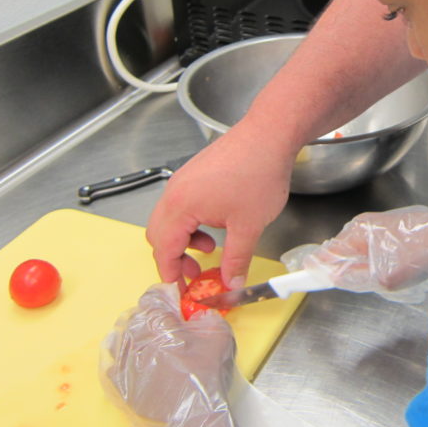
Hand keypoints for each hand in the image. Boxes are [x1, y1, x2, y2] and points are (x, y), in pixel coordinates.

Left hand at [104, 283, 265, 426]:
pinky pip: (108, 357)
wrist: (191, 420)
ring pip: (121, 333)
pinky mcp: (114, 382)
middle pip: (137, 313)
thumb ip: (206, 315)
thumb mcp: (220, 335)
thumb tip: (196, 314)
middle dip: (152, 314)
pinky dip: (117, 350)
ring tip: (150, 340)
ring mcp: (120, 359)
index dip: (167, 296)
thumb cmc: (206, 376)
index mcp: (157, 320)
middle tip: (169, 325)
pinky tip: (128, 352)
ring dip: (135, 331)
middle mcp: (133, 335)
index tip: (176, 303)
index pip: (154, 295)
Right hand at [146, 120, 296, 288]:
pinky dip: (191, 223)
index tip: (182, 291)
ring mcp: (183, 180)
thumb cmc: (258, 174)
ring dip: (184, 240)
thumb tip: (231, 283)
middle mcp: (174, 192)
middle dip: (173, 258)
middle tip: (194, 275)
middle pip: (158, 235)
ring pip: (169, 219)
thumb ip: (236, 259)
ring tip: (210, 250)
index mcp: (180, 207)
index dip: (170, 274)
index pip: (163, 250)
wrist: (269, 135)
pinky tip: (216, 226)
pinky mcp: (194, 173)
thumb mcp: (248, 226)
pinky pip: (181, 205)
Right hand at [282, 198, 427, 302]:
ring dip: (371, 274)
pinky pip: (378, 256)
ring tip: (396, 280)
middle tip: (374, 285)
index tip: (291, 285)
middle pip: (341, 259)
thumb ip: (350, 275)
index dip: (309, 271)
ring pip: (361, 260)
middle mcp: (363, 227)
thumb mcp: (382, 275)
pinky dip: (386, 268)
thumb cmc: (421, 252)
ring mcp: (380, 228)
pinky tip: (406, 272)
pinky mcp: (395, 232)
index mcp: (355, 233)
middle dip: (351, 276)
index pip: (321, 255)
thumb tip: (323, 273)